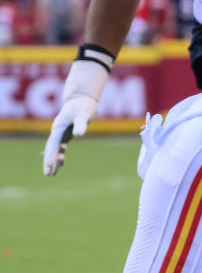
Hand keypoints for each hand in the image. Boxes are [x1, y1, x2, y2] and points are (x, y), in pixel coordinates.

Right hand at [42, 59, 109, 175]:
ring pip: (55, 149)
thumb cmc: (82, 105)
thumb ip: (80, 123)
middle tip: (48, 174)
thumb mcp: (83, 114)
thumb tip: (78, 135)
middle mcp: (57, 131)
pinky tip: (61, 164)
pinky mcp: (66, 133)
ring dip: (54, 160)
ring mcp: (61, 132)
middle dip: (49, 161)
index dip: (51, 156)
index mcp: (58, 127)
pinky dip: (60, 155)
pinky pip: (61, 146)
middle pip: (51, 148)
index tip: (49, 167)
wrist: (82, 98)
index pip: (53, 145)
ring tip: (52, 174)